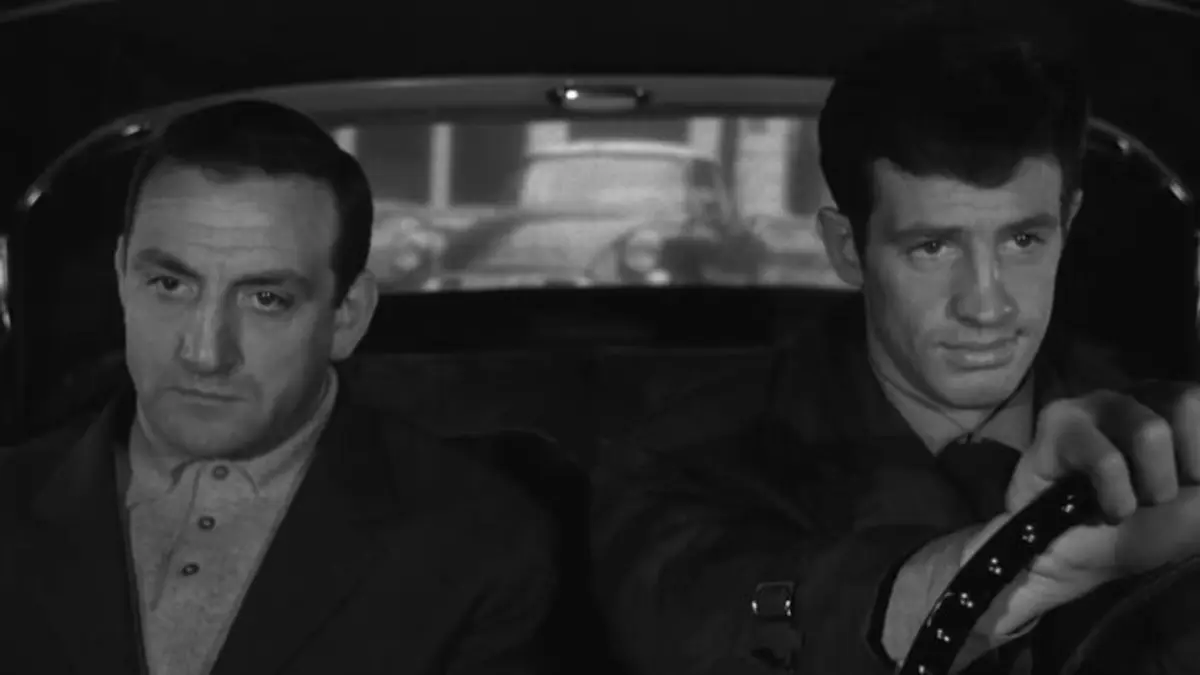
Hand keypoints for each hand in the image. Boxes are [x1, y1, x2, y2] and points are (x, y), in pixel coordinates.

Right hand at [994, 385, 1199, 624]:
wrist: (1073, 563)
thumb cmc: (1139, 532)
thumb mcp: (1199, 506)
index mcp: (1171, 407)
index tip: (1189, 484)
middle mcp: (1133, 395)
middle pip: (1187, 401)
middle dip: (1181, 468)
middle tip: (1157, 495)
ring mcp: (1091, 404)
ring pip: (1150, 431)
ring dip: (1151, 487)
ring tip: (1130, 506)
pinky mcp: (1057, 424)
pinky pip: (1107, 461)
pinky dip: (1116, 499)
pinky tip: (1102, 512)